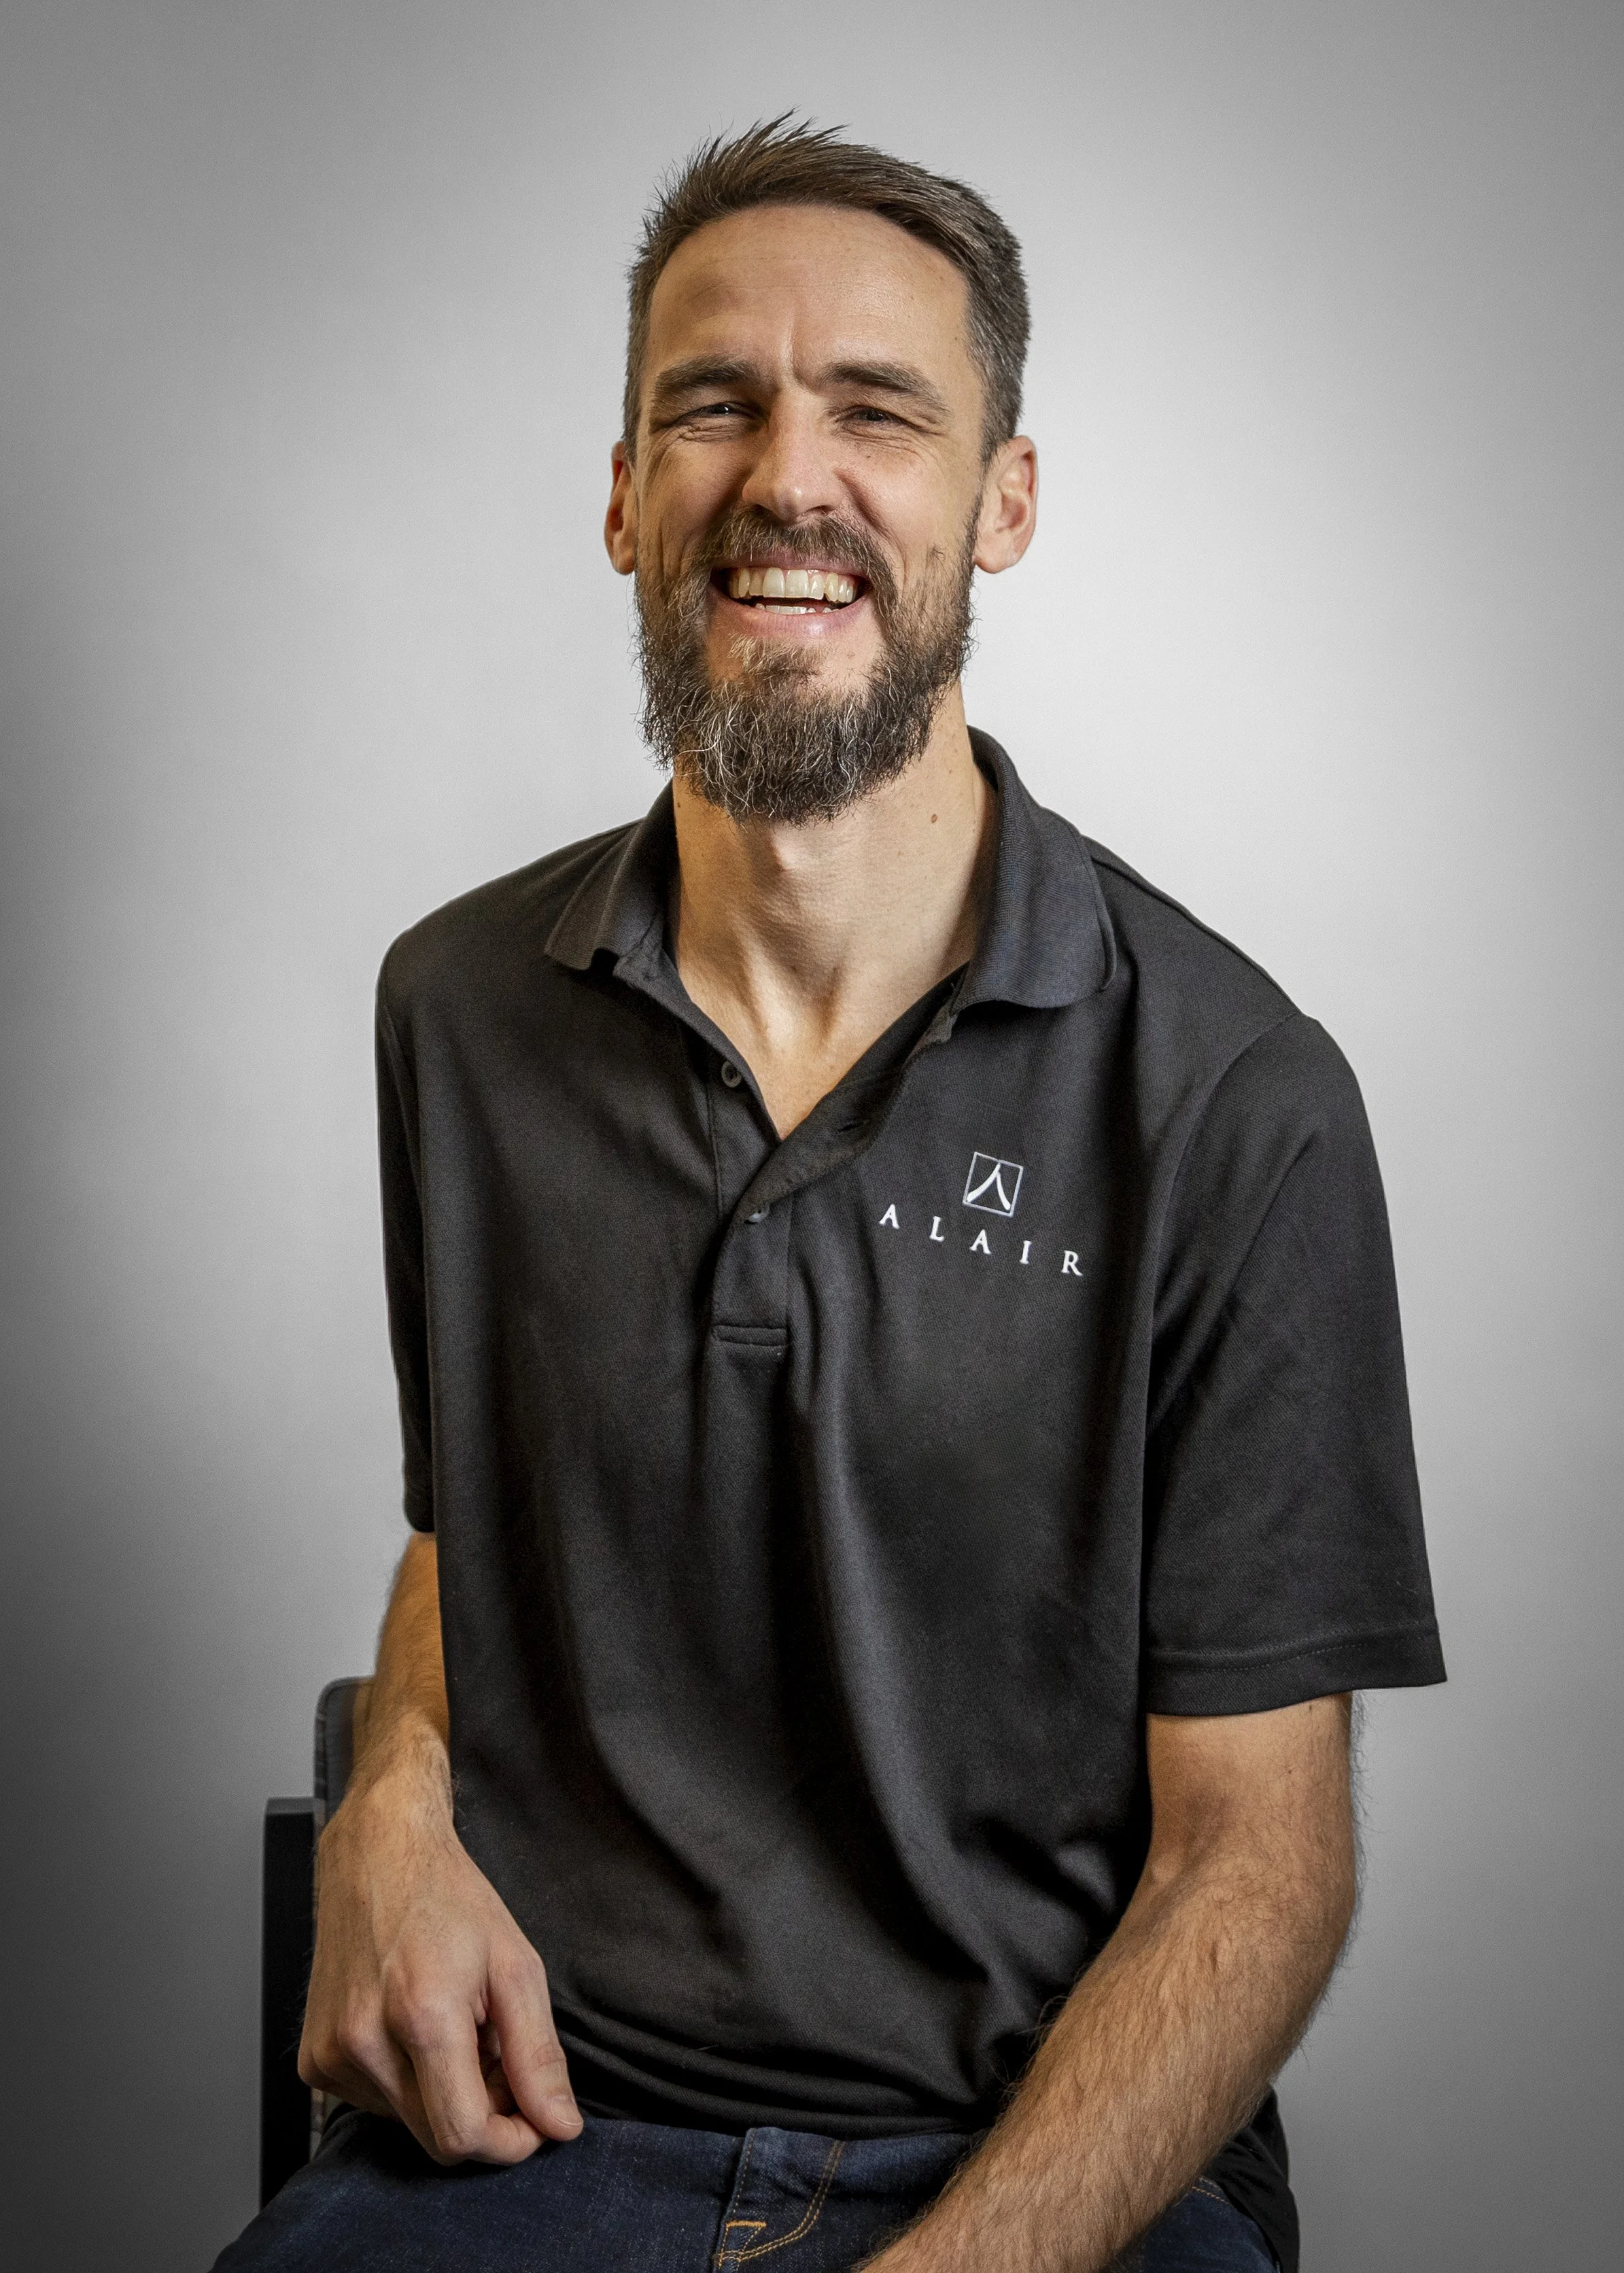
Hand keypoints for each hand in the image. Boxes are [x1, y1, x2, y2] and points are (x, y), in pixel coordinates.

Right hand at [297, 1733, 582, 2164]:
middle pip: (437, 2139)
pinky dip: (406, 2083)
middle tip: (496, 2052)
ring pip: (408, 2124)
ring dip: (443, 2093)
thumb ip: (537, 2055)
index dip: (509, 2140)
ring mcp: (331, 2054)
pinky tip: (414, 2030)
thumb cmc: (449, 1901)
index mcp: (422, 2015)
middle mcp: (364, 2042)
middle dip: (481, 2112)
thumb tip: (560, 2126)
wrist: (378, 1856)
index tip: (533, 2118)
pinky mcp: (313, 2062)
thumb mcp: (515, 1967)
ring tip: (454, 2027)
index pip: (463, 2135)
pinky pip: (375, 2105)